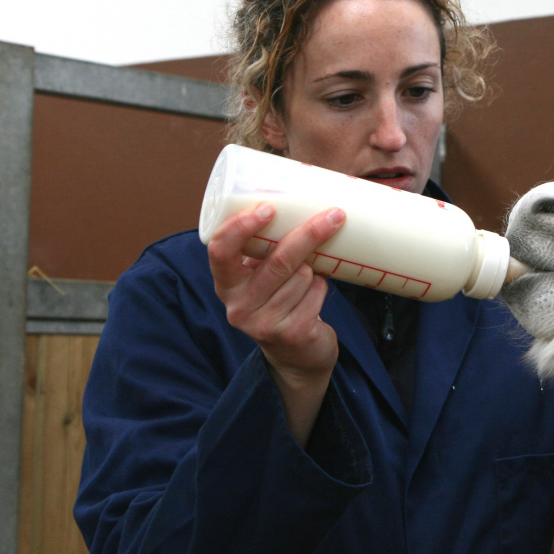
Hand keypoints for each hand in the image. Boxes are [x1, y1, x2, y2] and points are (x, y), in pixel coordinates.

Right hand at [208, 202, 344, 443]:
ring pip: (302, 274)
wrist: (296, 356)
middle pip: (277, 260)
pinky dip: (322, 287)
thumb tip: (301, 197)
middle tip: (333, 214)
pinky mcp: (293, 333)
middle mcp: (238, 306)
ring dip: (313, 268)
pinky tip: (314, 296)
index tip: (268, 207)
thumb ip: (265, 250)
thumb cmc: (279, 301)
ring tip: (309, 275)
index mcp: (226, 285)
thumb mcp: (261, 278)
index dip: (240, 227)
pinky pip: (317, 292)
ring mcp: (264, 323)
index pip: (220, 251)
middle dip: (308, 234)